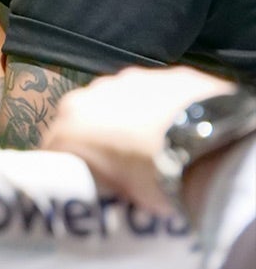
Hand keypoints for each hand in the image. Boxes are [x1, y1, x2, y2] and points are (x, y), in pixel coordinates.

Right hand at [41, 64, 237, 216]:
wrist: (214, 148)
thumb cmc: (158, 178)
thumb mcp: (124, 195)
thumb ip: (107, 180)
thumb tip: (113, 184)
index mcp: (71, 124)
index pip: (55, 145)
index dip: (68, 162)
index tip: (82, 178)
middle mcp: (91, 93)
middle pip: (84, 116)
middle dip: (97, 134)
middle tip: (119, 161)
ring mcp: (129, 79)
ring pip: (119, 99)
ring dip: (127, 116)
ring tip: (152, 141)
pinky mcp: (166, 73)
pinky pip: (154, 92)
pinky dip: (159, 106)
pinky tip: (177, 126)